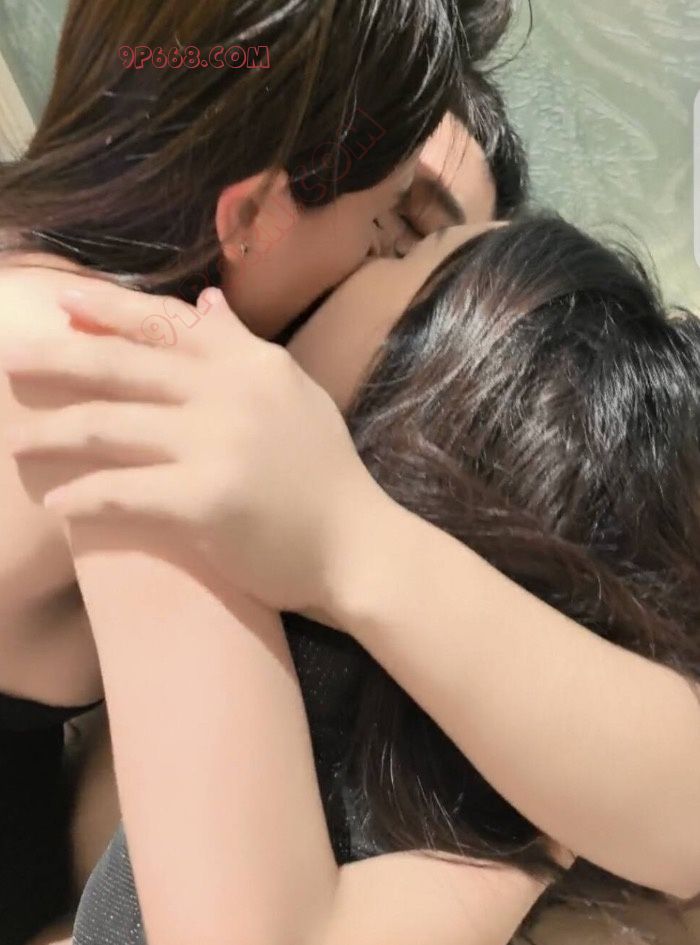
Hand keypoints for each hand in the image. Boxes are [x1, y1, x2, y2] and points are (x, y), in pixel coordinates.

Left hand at [0, 284, 386, 614]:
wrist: (357, 547)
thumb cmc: (324, 475)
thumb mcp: (295, 395)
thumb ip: (245, 348)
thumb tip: (206, 301)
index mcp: (251, 363)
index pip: (166, 323)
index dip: (107, 308)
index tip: (58, 301)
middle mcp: (231, 392)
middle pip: (121, 365)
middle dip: (55, 359)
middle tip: (6, 359)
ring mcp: (218, 443)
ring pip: (109, 426)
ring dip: (52, 433)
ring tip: (16, 442)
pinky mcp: (206, 500)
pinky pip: (122, 491)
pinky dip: (82, 497)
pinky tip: (56, 503)